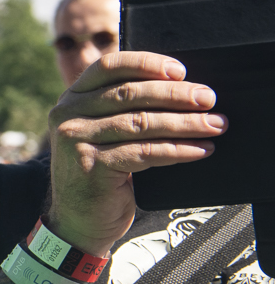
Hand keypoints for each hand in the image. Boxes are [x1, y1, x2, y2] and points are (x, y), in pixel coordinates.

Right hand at [48, 51, 223, 255]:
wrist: (77, 221)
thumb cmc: (99, 173)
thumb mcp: (101, 133)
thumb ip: (121, 109)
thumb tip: (181, 91)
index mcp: (72, 98)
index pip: (109, 66)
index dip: (147, 63)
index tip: (180, 71)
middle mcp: (68, 115)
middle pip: (130, 93)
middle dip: (176, 95)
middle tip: (208, 99)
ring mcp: (76, 141)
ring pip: (142, 123)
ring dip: (185, 123)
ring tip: (214, 125)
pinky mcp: (92, 166)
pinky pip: (145, 152)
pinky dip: (178, 150)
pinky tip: (200, 150)